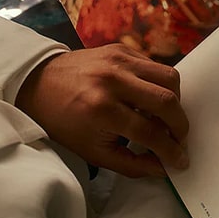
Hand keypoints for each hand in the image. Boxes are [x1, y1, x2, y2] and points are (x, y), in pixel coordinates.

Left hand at [15, 43, 188, 177]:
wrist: (38, 84)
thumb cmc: (64, 122)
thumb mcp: (93, 152)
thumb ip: (132, 165)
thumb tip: (163, 169)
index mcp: (102, 110)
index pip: (150, 132)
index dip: (170, 150)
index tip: (180, 161)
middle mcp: (113, 80)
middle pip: (167, 100)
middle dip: (180, 126)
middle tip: (179, 139)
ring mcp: (119, 60)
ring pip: (169, 77)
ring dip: (175, 101)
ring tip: (166, 118)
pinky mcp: (121, 48)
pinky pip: (155, 65)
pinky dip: (160, 84)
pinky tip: (150, 99)